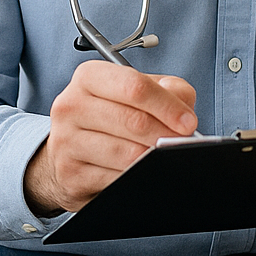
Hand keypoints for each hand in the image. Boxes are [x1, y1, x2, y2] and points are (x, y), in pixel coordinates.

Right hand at [24, 60, 196, 214]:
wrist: (70, 149)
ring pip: (127, 153)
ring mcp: (66, 141)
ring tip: (162, 154)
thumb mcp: (139, 91)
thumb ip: (168, 90)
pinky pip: (116, 178)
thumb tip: (184, 113)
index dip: (167, 106)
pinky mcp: (70, 174)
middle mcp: (72, 105)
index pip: (135, 87)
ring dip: (153, 156)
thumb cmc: (112, 115)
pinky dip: (137, 176)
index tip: (188, 122)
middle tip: (181, 141)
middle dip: (166, 134)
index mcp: (90, 76)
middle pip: (133, 121)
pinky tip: (141, 170)